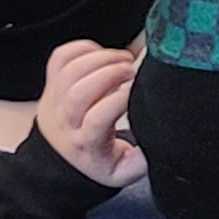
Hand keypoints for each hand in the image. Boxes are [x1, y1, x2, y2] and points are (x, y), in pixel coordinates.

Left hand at [37, 39, 146, 188]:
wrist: (62, 160)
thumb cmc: (98, 161)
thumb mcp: (126, 169)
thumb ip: (145, 158)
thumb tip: (165, 139)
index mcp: (87, 144)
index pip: (97, 120)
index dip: (119, 100)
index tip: (138, 91)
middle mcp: (66, 121)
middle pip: (79, 92)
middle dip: (109, 73)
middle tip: (131, 70)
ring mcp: (56, 100)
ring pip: (70, 71)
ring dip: (100, 57)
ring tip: (123, 59)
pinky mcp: (52, 83)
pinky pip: (60, 57)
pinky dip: (83, 48)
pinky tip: (103, 54)